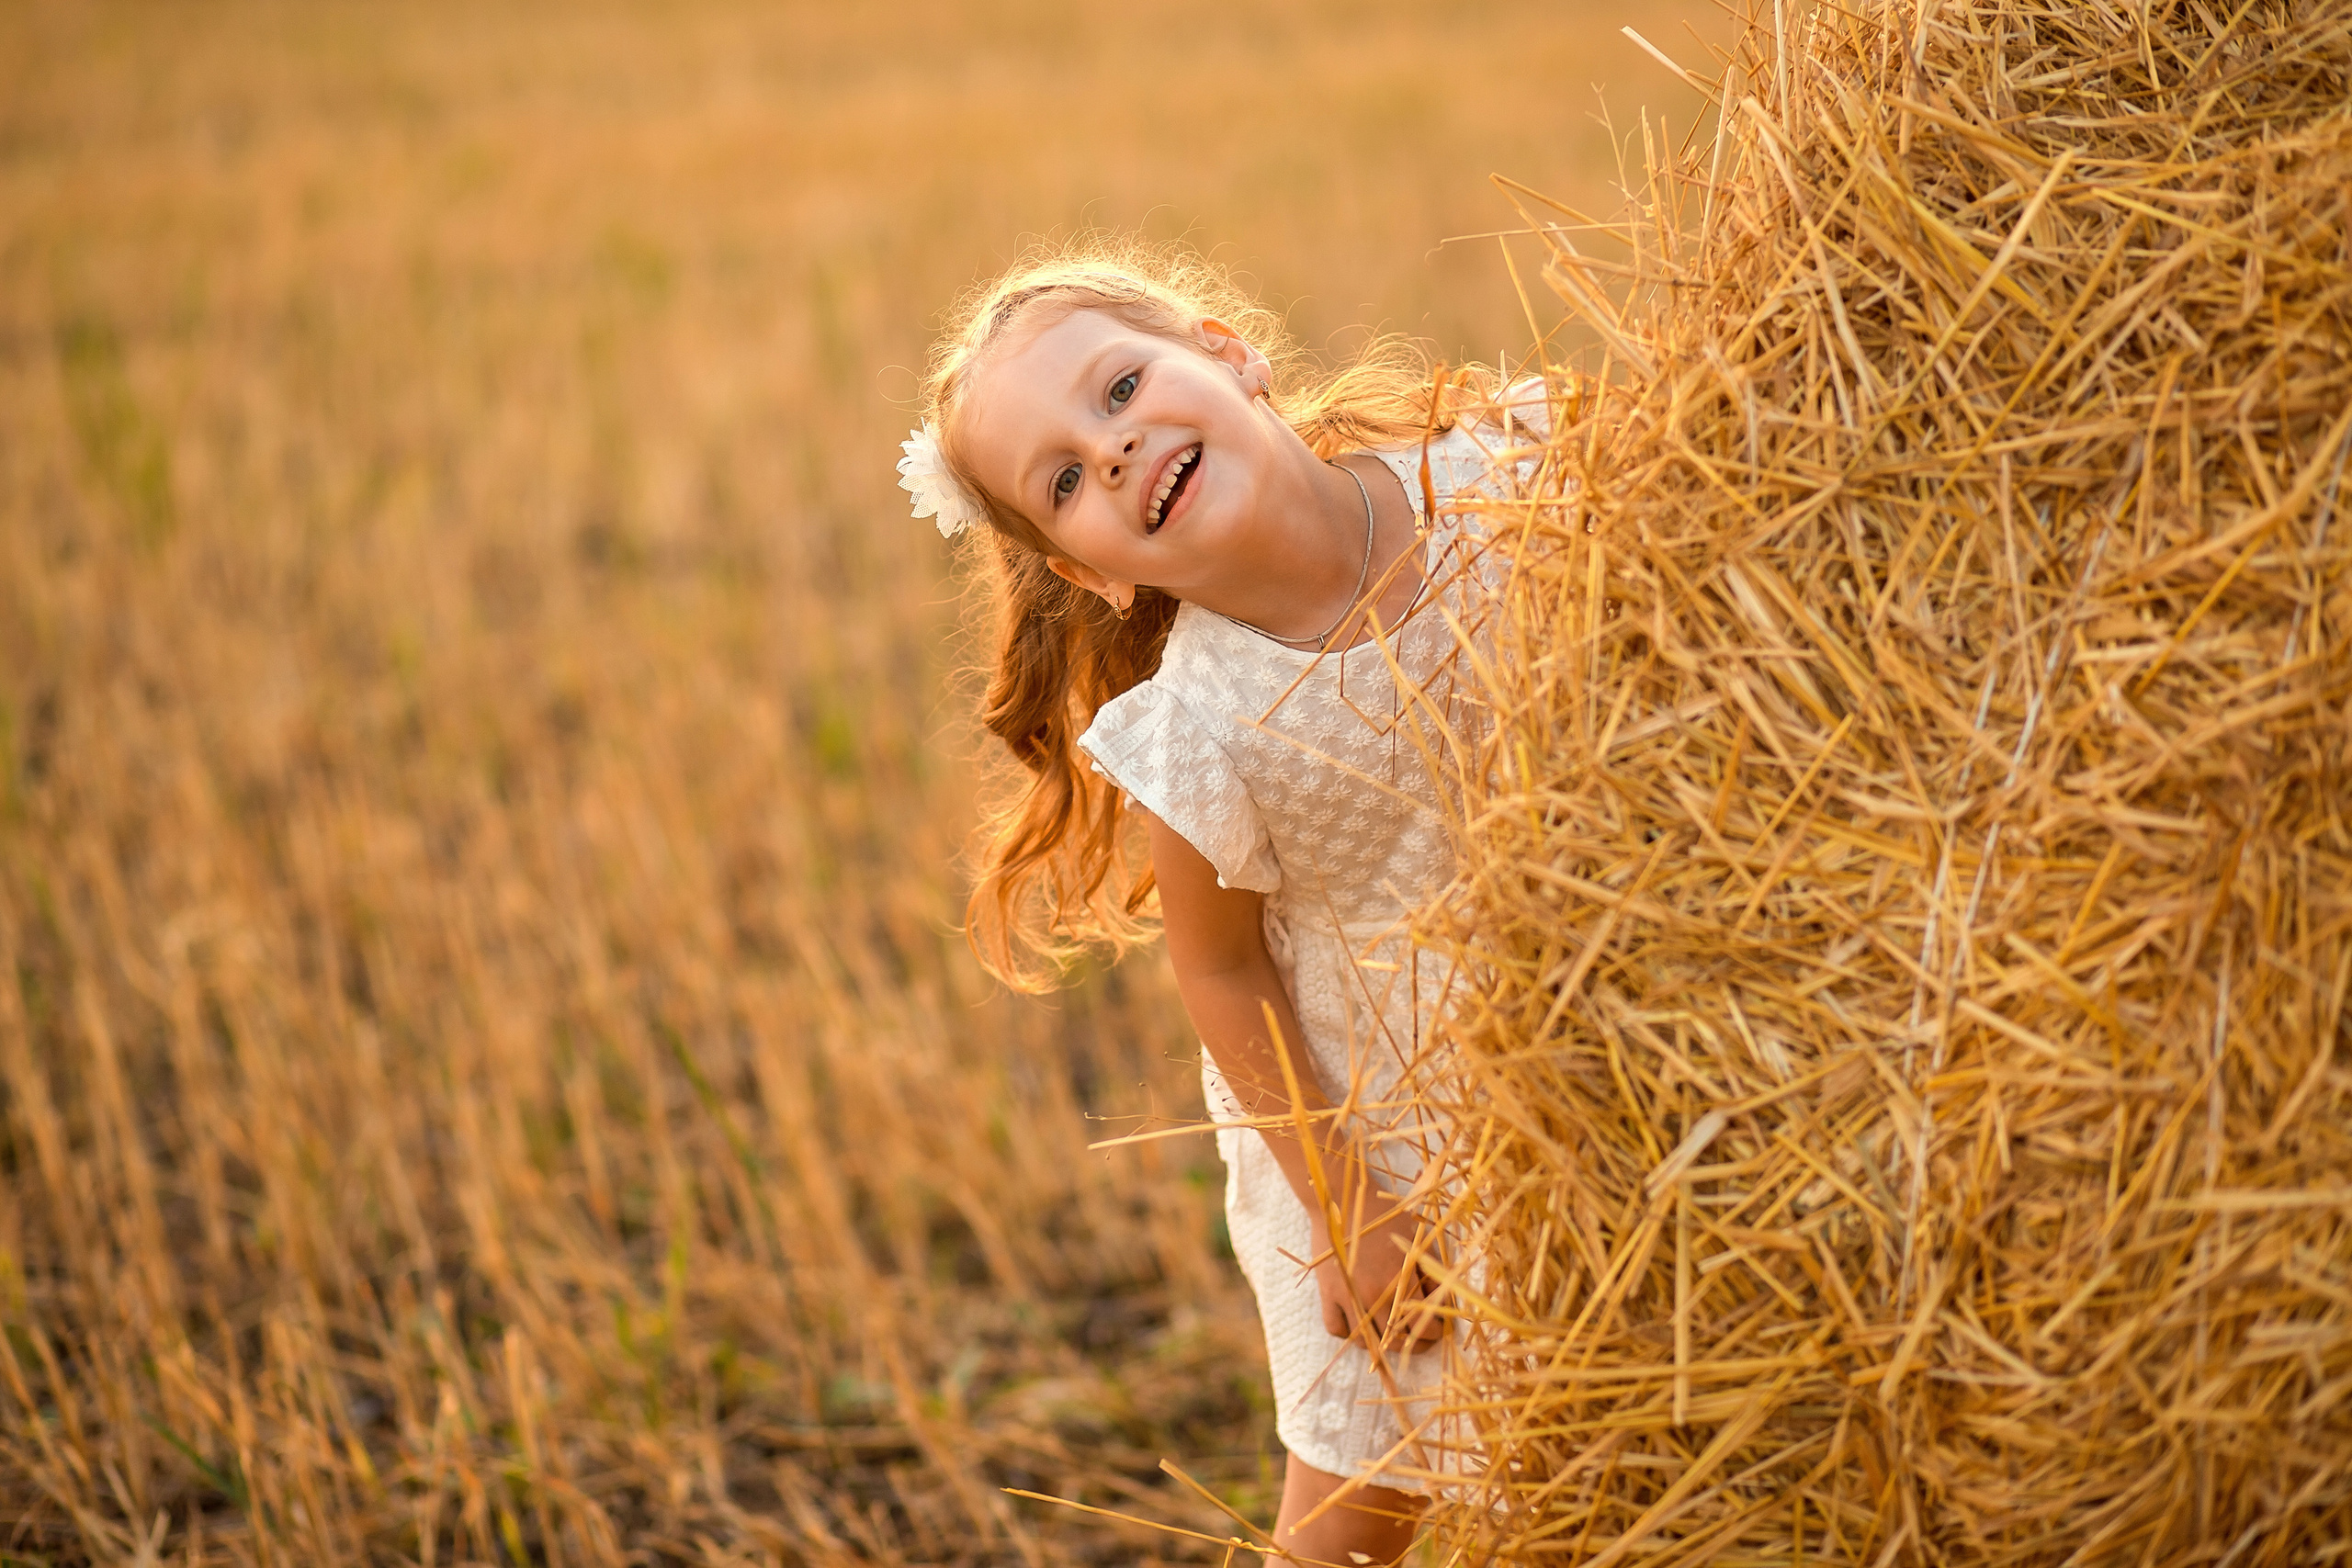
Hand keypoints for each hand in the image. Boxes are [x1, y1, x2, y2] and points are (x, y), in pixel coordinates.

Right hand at [1309, 1202, 1445, 1350]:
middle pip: (1396, 1341)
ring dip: (1382, 1343)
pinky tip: (1360, 1322)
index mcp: (1399, 1281)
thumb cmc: (1383, 1216)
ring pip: (1366, 1342)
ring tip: (1392, 1333)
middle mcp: (1373, 1295)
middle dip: (1415, 1344)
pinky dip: (1349, 1331)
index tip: (1440, 1328)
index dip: (1437, 1332)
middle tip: (1422, 1338)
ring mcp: (1347, 1296)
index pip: (1425, 1327)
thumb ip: (1432, 1272)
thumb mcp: (1415, 1240)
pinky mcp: (1327, 1293)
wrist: (1341, 1200)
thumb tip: (1443, 1300)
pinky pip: (1336, 1328)